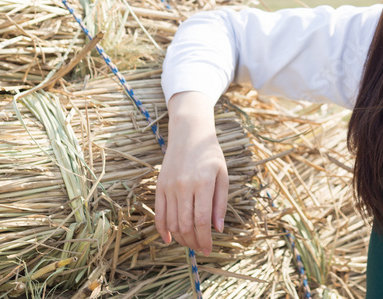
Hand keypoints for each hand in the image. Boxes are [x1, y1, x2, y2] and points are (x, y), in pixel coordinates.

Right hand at [154, 91, 228, 254]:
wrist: (189, 134)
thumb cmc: (210, 154)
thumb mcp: (223, 175)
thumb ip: (220, 203)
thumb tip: (217, 228)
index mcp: (203, 182)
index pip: (201, 219)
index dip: (204, 238)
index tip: (209, 249)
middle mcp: (183, 185)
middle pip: (185, 224)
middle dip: (193, 242)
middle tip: (201, 249)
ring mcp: (169, 186)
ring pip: (172, 222)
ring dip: (181, 238)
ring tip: (190, 243)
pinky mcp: (160, 186)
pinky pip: (159, 213)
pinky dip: (163, 229)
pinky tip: (170, 238)